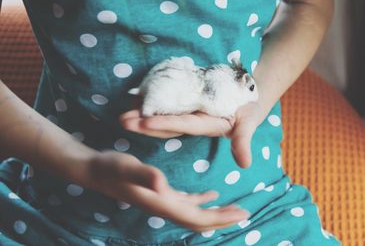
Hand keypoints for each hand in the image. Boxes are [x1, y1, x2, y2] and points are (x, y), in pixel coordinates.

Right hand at [82, 150, 249, 231]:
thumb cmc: (110, 167)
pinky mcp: (159, 193)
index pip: (197, 218)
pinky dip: (201, 202)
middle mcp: (164, 206)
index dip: (220, 218)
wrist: (95, 170)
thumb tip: (164, 186)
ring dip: (214, 212)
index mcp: (162, 203)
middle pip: (199, 220)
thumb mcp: (127, 167)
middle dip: (222, 219)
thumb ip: (145, 175)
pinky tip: (210, 195)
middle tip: (246, 213)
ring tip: (233, 209)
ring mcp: (162, 201)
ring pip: (194, 213)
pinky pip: (185, 202)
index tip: (242, 214)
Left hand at [119, 101, 267, 167]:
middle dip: (143, 123)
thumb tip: (245, 165)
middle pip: (164, 124)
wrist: (247, 99)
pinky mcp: (186, 102)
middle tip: (122, 121)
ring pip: (162, 114)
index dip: (163, 124)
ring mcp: (187, 111)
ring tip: (123, 113)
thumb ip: (243, 142)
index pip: (180, 126)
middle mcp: (191, 121)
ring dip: (143, 114)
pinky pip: (166, 103)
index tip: (143, 123)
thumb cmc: (248, 111)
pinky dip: (151, 101)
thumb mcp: (247, 125)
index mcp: (203, 126)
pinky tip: (135, 99)